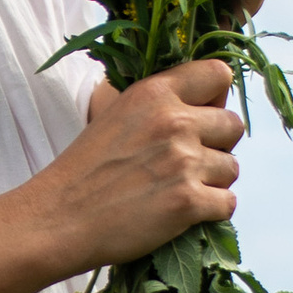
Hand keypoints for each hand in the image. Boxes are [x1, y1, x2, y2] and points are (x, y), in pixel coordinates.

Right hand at [32, 61, 244, 274]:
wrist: (58, 219)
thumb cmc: (84, 171)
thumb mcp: (116, 115)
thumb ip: (158, 105)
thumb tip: (204, 107)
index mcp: (154, 93)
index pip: (218, 74)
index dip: (217, 99)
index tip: (203, 118)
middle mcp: (174, 121)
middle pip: (234, 125)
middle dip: (218, 145)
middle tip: (189, 163)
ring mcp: (184, 162)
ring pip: (232, 168)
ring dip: (213, 181)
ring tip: (178, 190)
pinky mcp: (188, 202)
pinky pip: (227, 203)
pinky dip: (210, 211)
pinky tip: (183, 213)